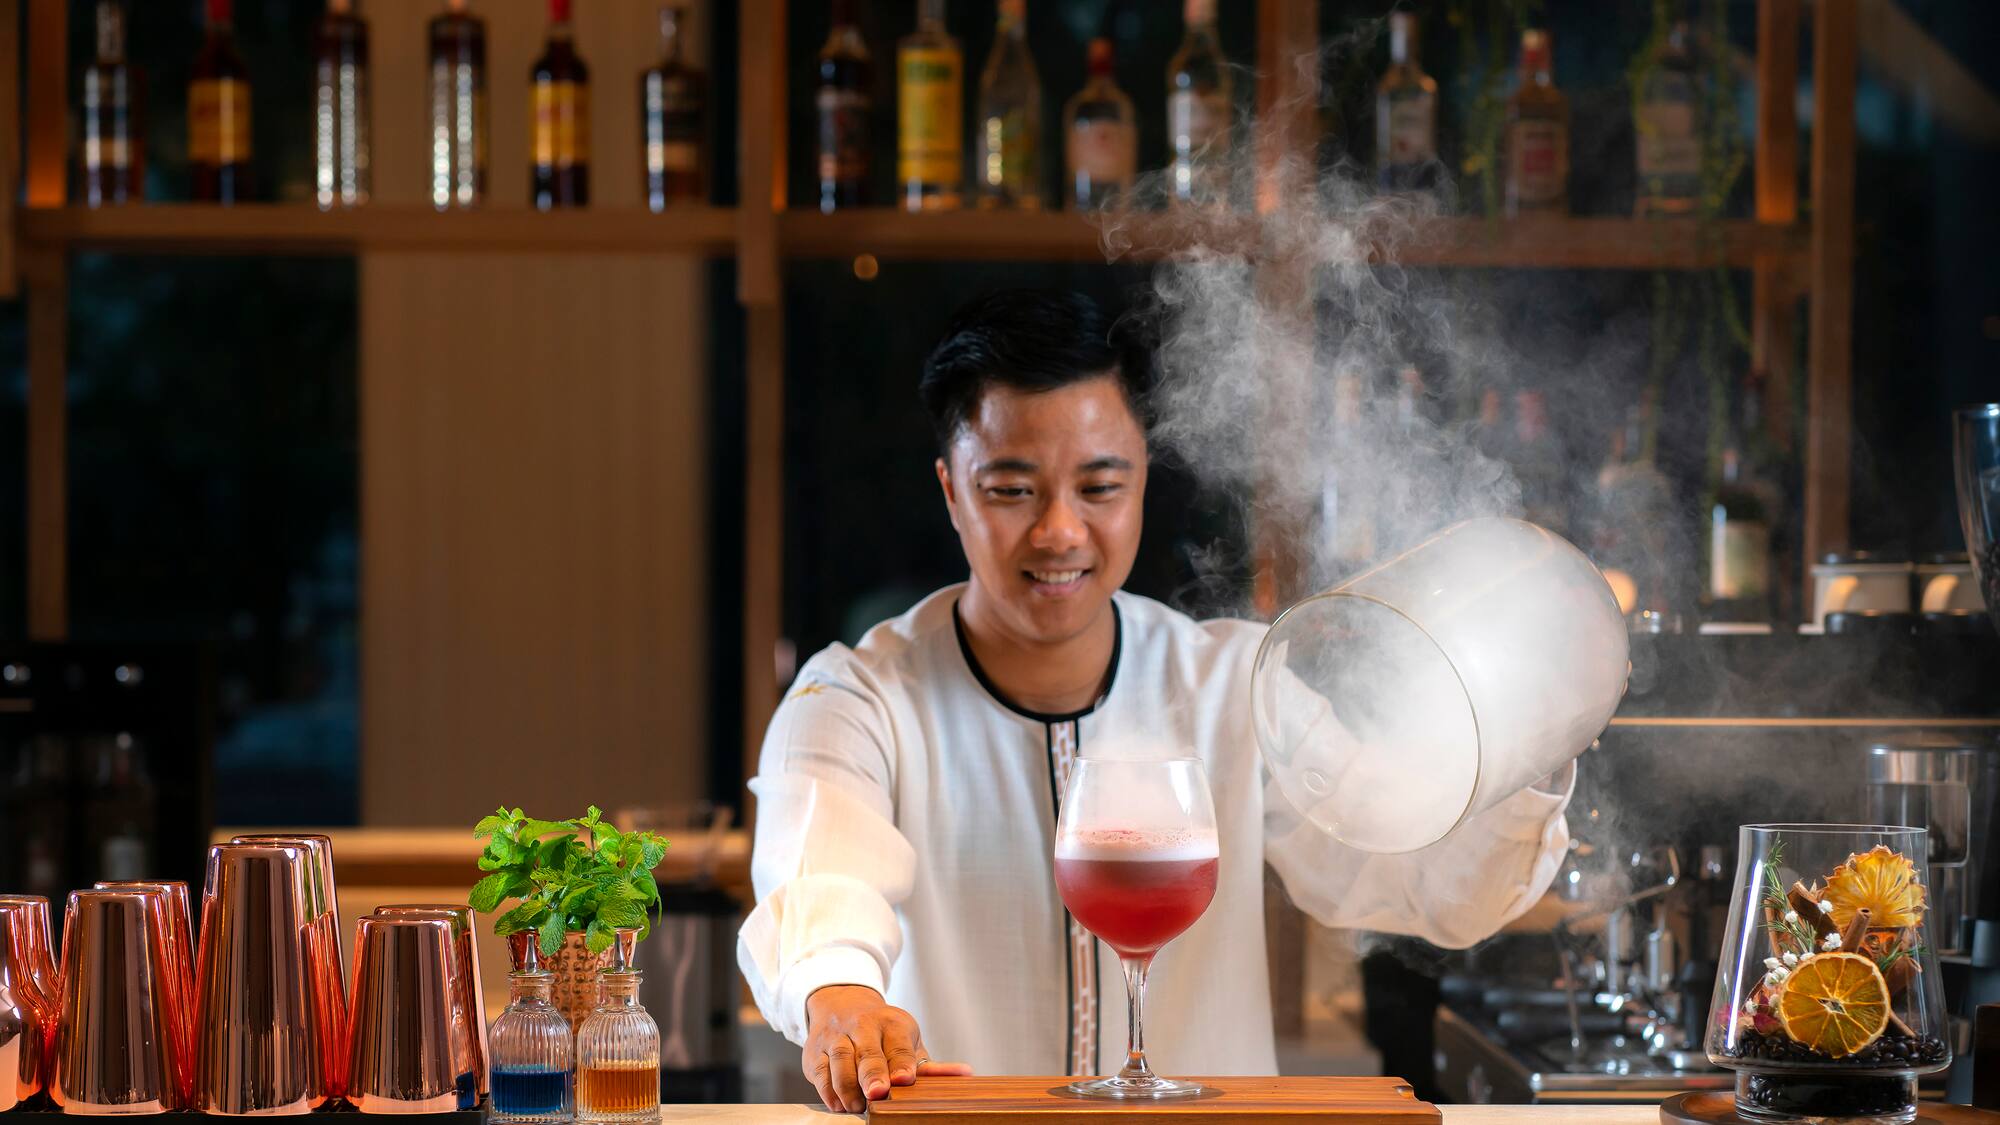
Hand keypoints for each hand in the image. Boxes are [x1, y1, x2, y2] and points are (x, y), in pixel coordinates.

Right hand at [803, 984, 972, 1112]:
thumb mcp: (908, 1040)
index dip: (901, 1062)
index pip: (898, 1044)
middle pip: (868, 1052)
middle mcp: (863, 1026)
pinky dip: (828, 1090)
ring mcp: (837, 1037)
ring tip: (857, 1106)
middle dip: (872, 1073)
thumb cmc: (883, 1033)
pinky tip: (839, 1104)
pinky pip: (820, 1071)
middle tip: (878, 1093)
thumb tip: (966, 1076)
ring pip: (840, 1060)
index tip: (905, 1079)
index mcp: (892, 1023)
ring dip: (847, 1085)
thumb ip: (931, 1065)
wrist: (841, 1004)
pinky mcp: (815, 1052)